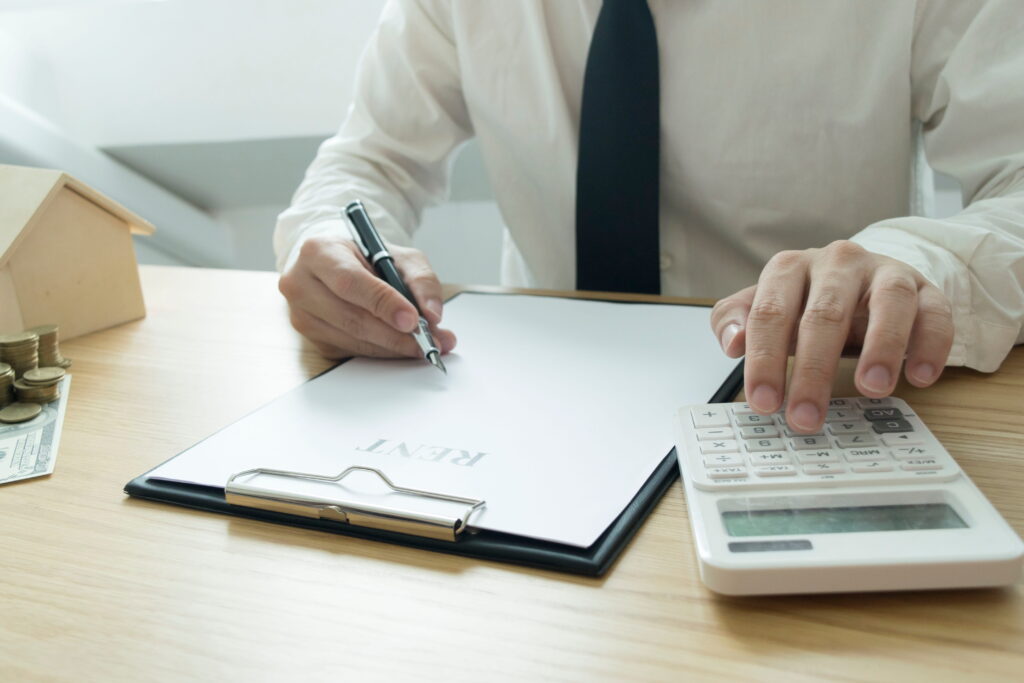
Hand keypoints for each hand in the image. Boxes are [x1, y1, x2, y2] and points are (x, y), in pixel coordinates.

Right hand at [278, 234, 455, 359]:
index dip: (383, 303)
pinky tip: (402, 346)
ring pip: (352, 340)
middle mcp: (301, 284)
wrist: (336, 264)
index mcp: (318, 252)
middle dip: (395, 334)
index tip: (413, 320)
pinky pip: (351, 351)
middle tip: (430, 341)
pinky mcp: (312, 338)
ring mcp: (302, 315)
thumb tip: (432, 315)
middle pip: (351, 317)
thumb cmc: (365, 257)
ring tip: (426, 345)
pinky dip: (382, 352)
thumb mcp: (399, 255)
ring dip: (393, 347)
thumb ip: (421, 279)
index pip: (350, 282)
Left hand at [711, 240, 953, 432]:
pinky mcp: (924, 288)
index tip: (763, 402)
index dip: (765, 360)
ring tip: (871, 389)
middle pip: (825, 314)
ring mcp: (884, 272)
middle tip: (807, 416)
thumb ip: (735, 321)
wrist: (859, 277)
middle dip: (814, 371)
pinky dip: (931, 344)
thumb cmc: (804, 301)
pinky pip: (935, 312)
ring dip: (882, 347)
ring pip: (889, 303)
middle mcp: (837, 263)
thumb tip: (731, 343)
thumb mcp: (762, 307)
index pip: (771, 313)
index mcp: (789, 268)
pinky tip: (920, 377)